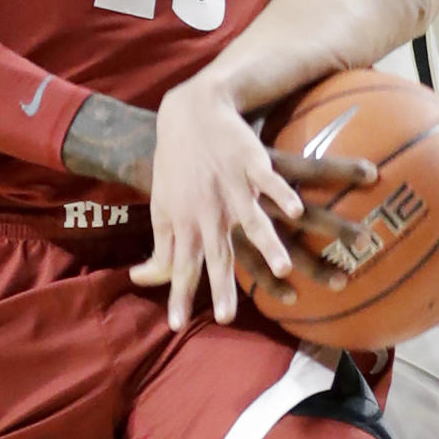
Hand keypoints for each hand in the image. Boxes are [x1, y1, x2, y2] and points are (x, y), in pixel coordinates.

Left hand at [132, 79, 375, 330]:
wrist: (190, 114)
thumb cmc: (175, 166)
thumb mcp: (162, 207)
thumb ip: (161, 246)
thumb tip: (143, 278)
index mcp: (186, 222)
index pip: (180, 266)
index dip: (178, 294)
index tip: (176, 324)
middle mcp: (210, 210)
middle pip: (218, 254)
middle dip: (222, 285)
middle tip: (228, 317)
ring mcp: (232, 187)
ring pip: (252, 221)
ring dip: (267, 244)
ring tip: (283, 267)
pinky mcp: (252, 164)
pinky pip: (270, 182)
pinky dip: (283, 195)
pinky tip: (295, 211)